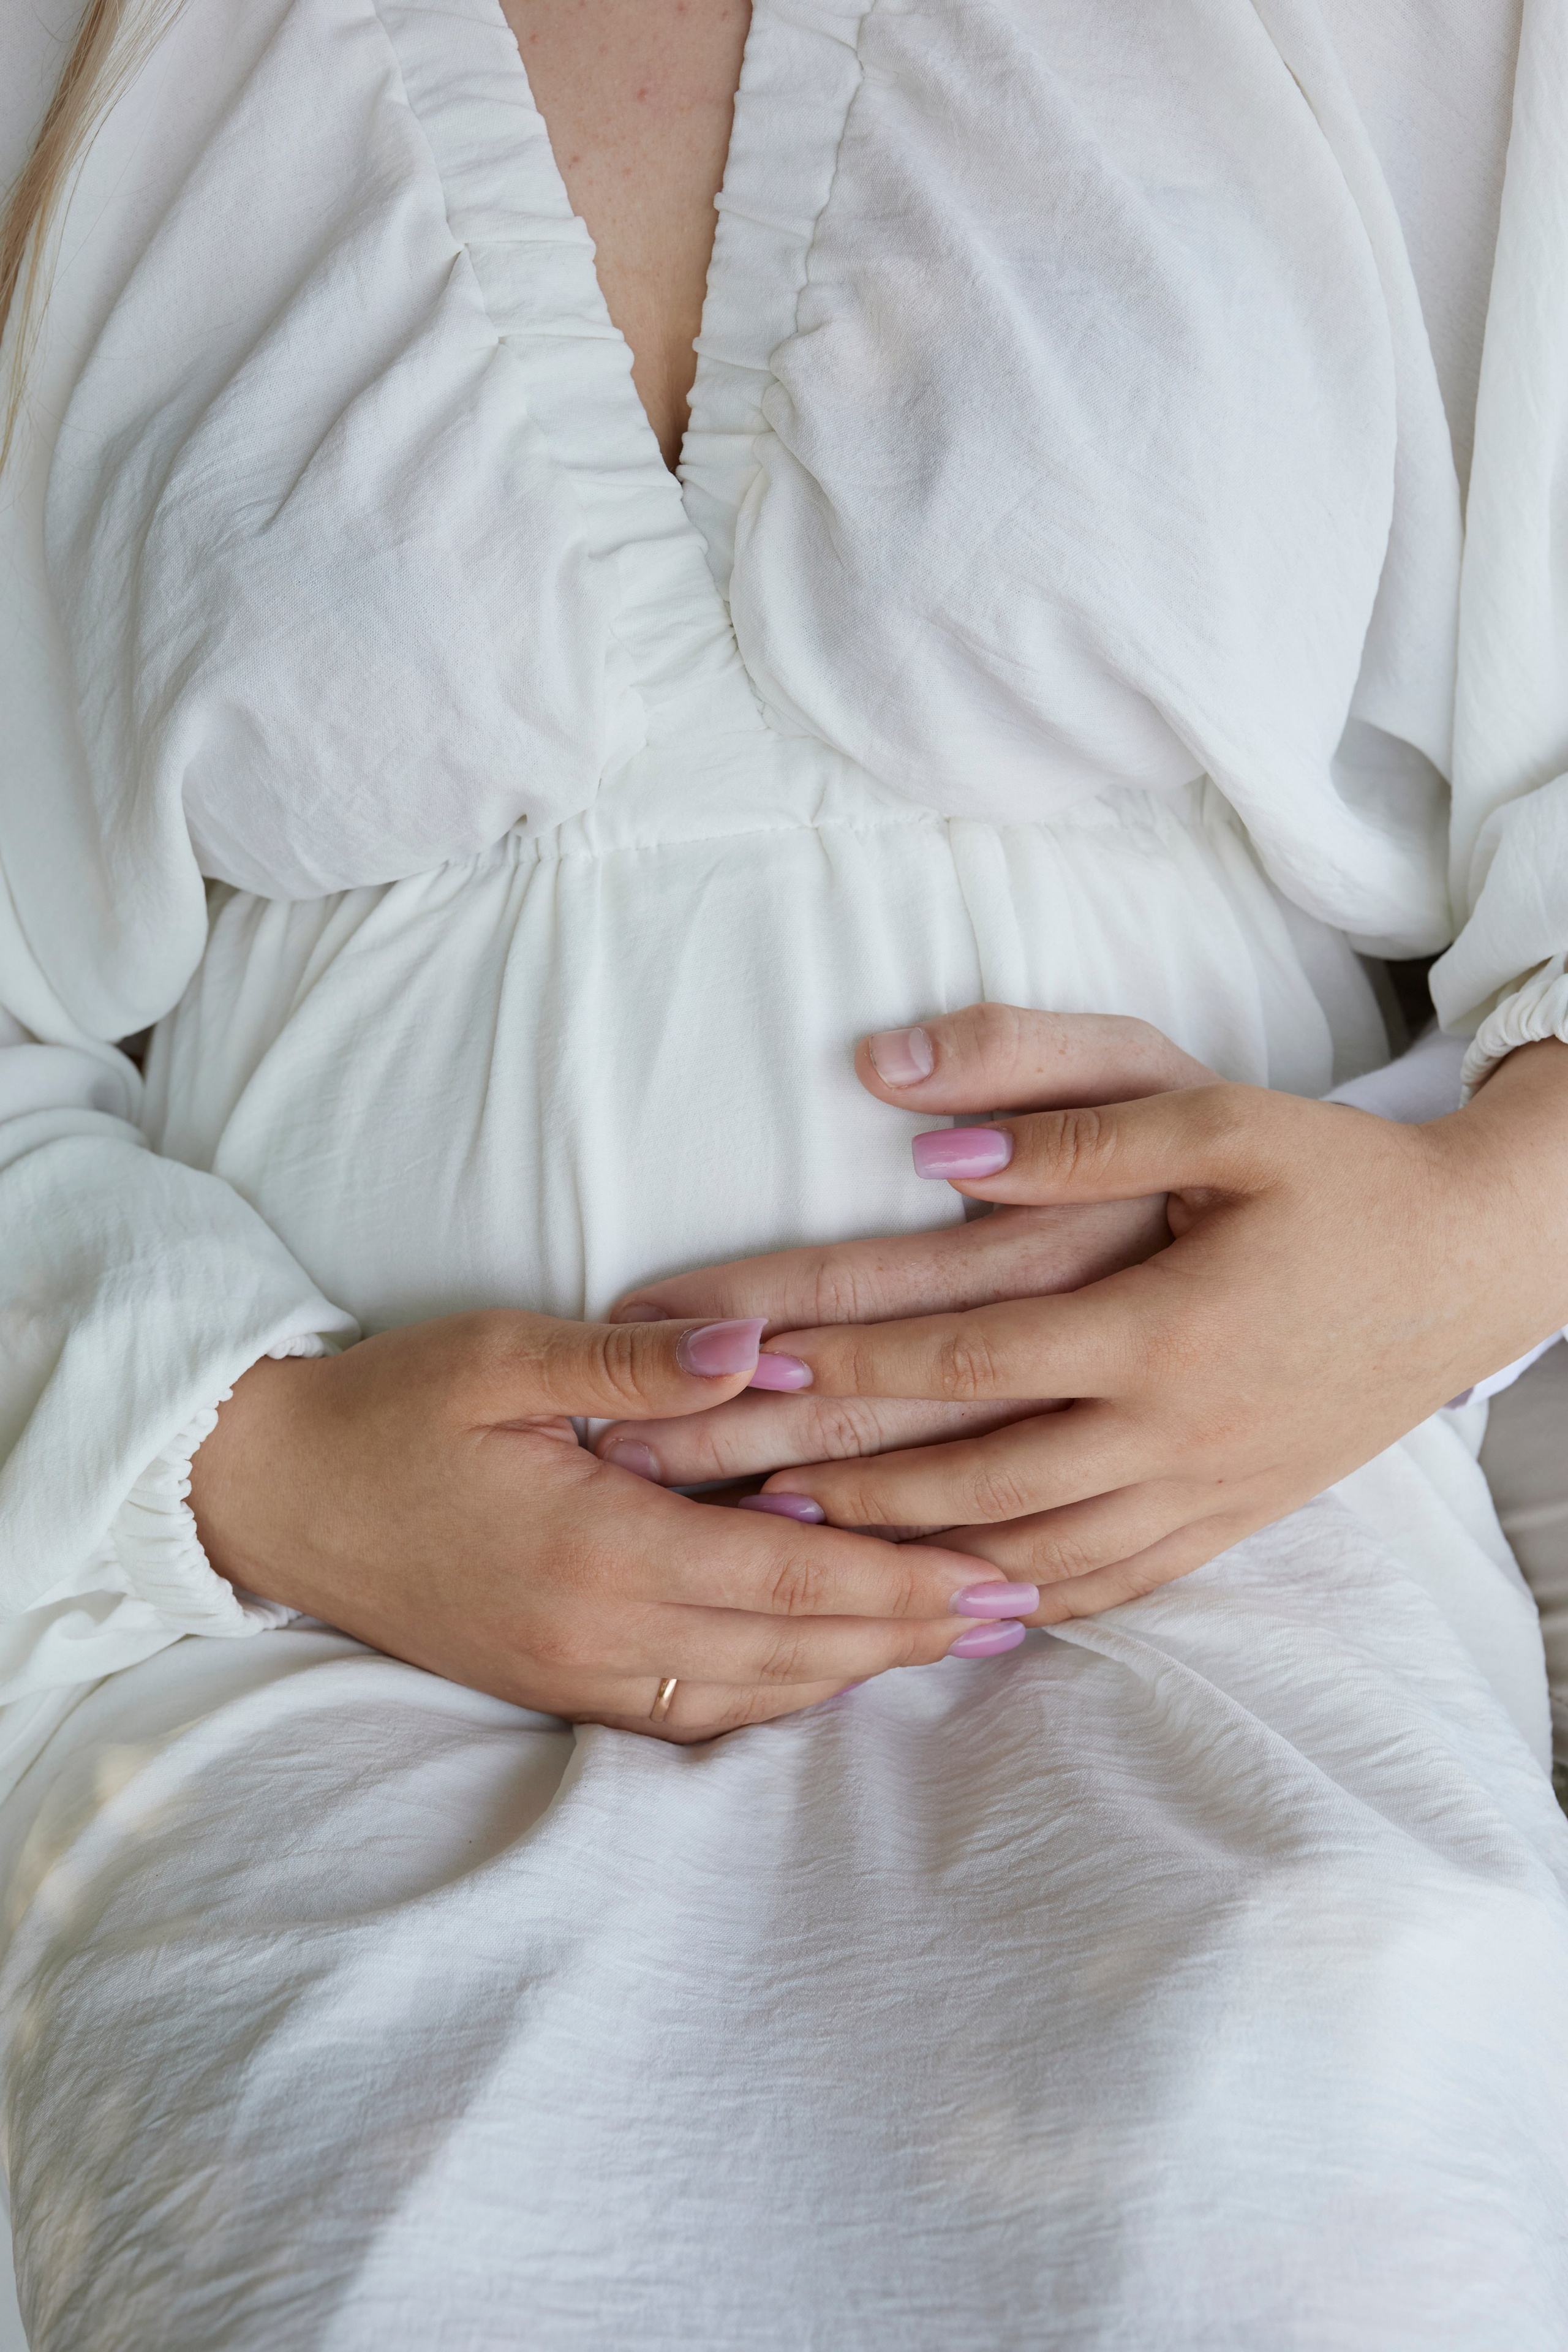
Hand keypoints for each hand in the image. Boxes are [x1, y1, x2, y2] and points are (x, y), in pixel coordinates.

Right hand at [187, 1310, 1029, 1741]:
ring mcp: (575, 1674)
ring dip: (857, 1670)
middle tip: (1019, 1608)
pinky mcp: (554, 1687)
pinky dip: (777, 1696)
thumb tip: (758, 1349)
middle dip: (912, 1633)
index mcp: (598, 1547)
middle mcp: (598, 1634)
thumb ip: (634, 1361)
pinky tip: (826, 1667)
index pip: (791, 1572)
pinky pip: (692, 1714)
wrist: (266, 1496)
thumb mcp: (500, 1354)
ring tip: (950, 1638)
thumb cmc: (386, 1408)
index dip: (904, 1579)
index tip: (1000, 1573)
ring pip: (753, 1695)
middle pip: (793, 1648)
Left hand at [642, 1022, 1567, 1622]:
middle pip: (963, 1469)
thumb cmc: (1338, 1177)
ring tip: (784, 1548)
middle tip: (707, 1481)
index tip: (732, 1365)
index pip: (961, 1351)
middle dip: (822, 1475)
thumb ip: (1071, 1122)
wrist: (1472, 1267)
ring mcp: (1199, 1488)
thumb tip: (926, 1140)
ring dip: (896, 1551)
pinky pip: (1104, 1582)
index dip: (840, 1361)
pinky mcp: (1227, 1519)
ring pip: (1020, 1545)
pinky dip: (1012, 1597)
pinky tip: (940, 1604)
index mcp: (1153, 1319)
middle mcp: (1166, 1424)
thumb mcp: (1220, 1114)